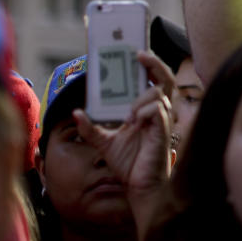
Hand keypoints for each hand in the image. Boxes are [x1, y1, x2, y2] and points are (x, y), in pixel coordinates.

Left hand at [74, 52, 173, 199]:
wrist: (139, 187)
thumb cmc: (129, 164)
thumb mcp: (104, 143)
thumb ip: (91, 128)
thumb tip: (75, 113)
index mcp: (147, 111)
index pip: (155, 81)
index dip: (150, 65)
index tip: (138, 53)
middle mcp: (159, 112)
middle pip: (166, 79)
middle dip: (155, 64)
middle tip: (140, 55)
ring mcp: (163, 120)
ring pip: (157, 93)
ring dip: (140, 99)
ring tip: (128, 117)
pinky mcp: (164, 130)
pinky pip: (156, 109)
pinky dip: (143, 111)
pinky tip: (134, 122)